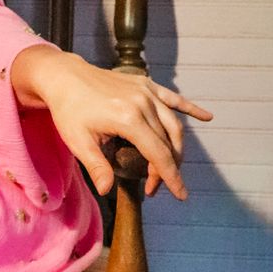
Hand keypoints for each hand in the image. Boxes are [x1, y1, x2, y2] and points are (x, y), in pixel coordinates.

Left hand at [10, 45, 212, 200]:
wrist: (64, 77)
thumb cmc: (68, 110)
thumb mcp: (78, 142)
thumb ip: (97, 166)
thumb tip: (107, 191)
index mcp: (129, 119)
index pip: (158, 154)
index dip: (170, 177)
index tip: (180, 195)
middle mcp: (143, 104)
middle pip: (167, 143)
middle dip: (166, 168)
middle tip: (154, 186)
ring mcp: (146, 92)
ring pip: (173, 125)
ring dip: (176, 148)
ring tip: (169, 168)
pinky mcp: (145, 84)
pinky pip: (173, 98)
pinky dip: (191, 108)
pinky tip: (208, 117)